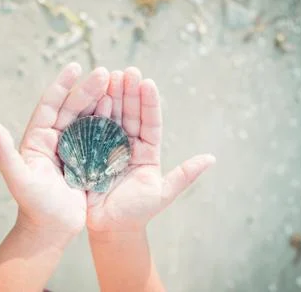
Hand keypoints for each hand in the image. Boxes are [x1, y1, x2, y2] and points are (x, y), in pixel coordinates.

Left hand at [0, 63, 109, 236]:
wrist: (51, 230)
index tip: (76, 67)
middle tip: (105, 73)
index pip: (49, 105)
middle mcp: (54, 139)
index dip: (62, 85)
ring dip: (100, 102)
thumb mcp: (18, 179)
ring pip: (87, 119)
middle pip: (72, 108)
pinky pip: (99, 136)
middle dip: (87, 89)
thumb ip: (4, 153)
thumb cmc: (33, 205)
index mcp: (37, 138)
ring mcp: (72, 148)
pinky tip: (122, 112)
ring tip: (116, 85)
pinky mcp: (86, 159)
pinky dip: (110, 123)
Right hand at [86, 67, 214, 233]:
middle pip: (129, 114)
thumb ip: (184, 175)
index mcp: (146, 150)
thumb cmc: (138, 213)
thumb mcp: (163, 193)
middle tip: (126, 71)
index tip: (146, 82)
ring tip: (107, 76)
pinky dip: (89, 115)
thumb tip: (211, 158)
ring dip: (109, 97)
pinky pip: (89, 131)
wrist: (111, 228)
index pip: (149, 121)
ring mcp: (107, 146)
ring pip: (110, 118)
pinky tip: (89, 97)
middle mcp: (127, 144)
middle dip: (127, 92)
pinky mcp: (88, 152)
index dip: (148, 102)